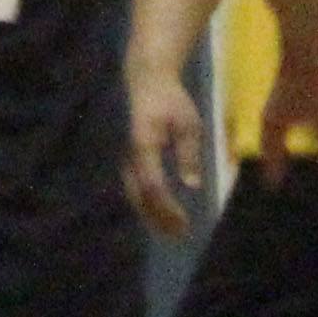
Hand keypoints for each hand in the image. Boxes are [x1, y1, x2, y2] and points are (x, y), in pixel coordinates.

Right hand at [125, 66, 209, 234]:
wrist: (146, 81)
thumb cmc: (170, 99)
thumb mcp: (188, 122)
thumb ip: (189, 153)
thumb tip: (192, 185)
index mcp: (143, 145)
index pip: (152, 185)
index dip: (167, 207)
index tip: (184, 222)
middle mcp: (129, 155)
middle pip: (139, 196)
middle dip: (158, 218)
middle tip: (179, 235)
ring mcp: (125, 157)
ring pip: (133, 195)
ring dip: (151, 215)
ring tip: (171, 231)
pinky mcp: (127, 159)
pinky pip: (133, 188)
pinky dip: (146, 205)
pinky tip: (160, 214)